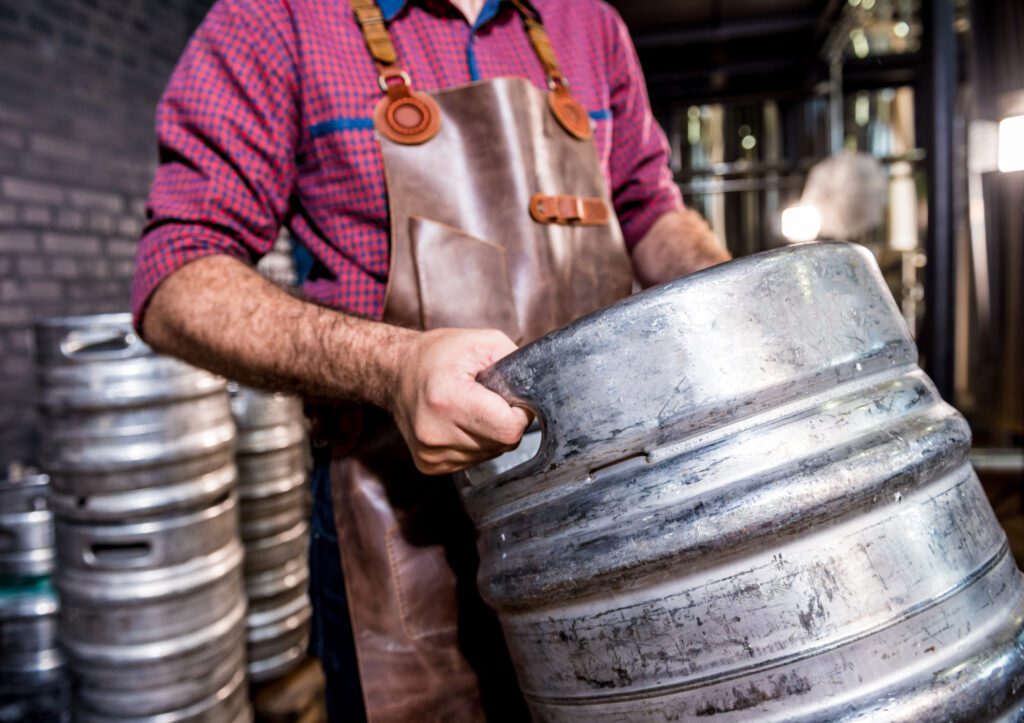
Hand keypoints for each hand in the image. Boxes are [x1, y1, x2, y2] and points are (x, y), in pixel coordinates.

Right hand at [390, 328, 529, 474]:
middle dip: (505, 421)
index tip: (510, 397)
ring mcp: (430, 454)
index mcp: (447, 399)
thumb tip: (539, 395)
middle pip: (502, 443)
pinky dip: (476, 443)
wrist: (395, 372)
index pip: (509, 428)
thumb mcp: (483, 342)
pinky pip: (474, 460)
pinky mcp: (429, 465)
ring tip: (471, 409)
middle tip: (488, 399)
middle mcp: (435, 433)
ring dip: (490, 433)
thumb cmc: (439, 354)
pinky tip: (460, 423)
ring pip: (490, 454)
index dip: (519, 413)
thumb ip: (517, 365)